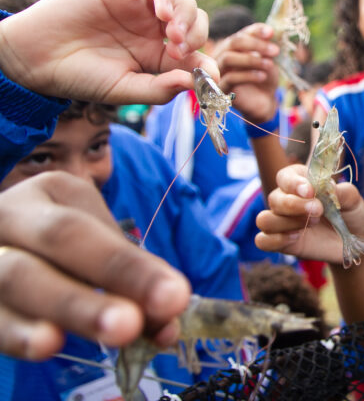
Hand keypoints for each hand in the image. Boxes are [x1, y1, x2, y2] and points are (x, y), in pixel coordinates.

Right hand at [0, 0, 217, 103]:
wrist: (37, 57)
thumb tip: (194, 83)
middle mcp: (154, 29)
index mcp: (160, 55)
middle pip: (197, 20)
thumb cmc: (81, 77)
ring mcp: (141, 6)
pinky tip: (162, 13)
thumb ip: (159, 89)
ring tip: (171, 34)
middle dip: (197, 35)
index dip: (207, 62)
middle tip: (179, 50)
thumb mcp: (124, 90)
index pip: (198, 53)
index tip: (210, 76)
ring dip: (187, 14)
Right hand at [0, 172, 190, 359]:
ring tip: (110, 333)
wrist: (1, 248)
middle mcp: (11, 215)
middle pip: (59, 240)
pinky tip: (46, 344)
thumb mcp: (91, 245)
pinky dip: (18, 333)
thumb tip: (166, 323)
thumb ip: (129, 281)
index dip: (131, 266)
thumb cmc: (55, 250)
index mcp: (51, 192)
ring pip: (16, 278)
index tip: (174, 297)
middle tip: (137, 320)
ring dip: (68, 308)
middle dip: (109, 277)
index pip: (92, 227)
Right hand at [215, 23, 281, 123]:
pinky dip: (248, 75)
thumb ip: (267, 45)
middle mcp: (221, 55)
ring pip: (228, 58)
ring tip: (269, 64)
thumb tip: (270, 31)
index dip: (256, 31)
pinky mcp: (220, 88)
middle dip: (256, 44)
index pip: (242, 33)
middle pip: (233, 42)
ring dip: (251, 59)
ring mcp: (218, 71)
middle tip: (275, 50)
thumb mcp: (268, 59)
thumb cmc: (264, 77)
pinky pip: (230, 77)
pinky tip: (262, 76)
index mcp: (233, 46)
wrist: (264, 102)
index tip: (272, 33)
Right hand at [255, 164, 363, 263]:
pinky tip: (296, 237)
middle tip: (318, 210)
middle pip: (274, 198)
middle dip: (295, 205)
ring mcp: (282, 222)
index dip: (294, 183)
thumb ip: (343, 192)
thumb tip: (328, 187)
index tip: (310, 191)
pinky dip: (275, 240)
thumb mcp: (354, 201)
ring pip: (264, 219)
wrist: (354, 243)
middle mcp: (287, 200)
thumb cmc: (351, 215)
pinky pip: (262, 241)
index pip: (285, 176)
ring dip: (285, 222)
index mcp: (302, 182)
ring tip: (311, 224)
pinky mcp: (282, 242)